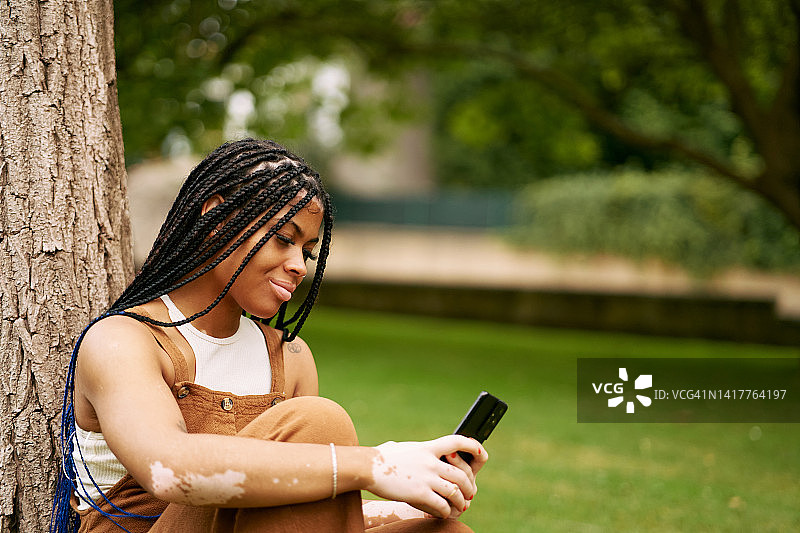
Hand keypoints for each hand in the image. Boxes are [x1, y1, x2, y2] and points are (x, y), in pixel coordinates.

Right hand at [364, 435, 487, 518]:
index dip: (472, 445)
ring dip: (461, 502)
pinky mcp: (419, 493)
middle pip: (461, 473)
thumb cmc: (380, 458)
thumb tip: (398, 446)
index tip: (481, 450)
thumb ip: (410, 449)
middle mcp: (430, 461)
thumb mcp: (400, 447)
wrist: (366, 466)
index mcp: (427, 447)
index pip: (456, 441)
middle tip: (470, 494)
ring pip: (455, 491)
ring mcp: (426, 477)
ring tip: (460, 507)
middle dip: (469, 486)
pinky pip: (441, 505)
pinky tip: (442, 514)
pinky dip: (445, 512)